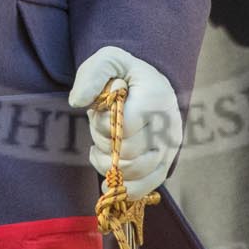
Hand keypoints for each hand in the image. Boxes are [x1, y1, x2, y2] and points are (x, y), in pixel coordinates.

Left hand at [69, 46, 181, 199]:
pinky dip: (123, 188)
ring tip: (103, 147)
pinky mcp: (165, 165)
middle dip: (104, 142)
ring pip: (134, 172)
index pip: (124, 126)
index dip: (103, 124)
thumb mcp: (108, 60)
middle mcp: (169, 126)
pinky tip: (109, 177)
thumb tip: (78, 102)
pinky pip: (145, 188)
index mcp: (157, 98)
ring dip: (109, 164)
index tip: (99, 110)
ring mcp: (169, 149)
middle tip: (100, 128)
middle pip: (128, 152)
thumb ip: (93, 74)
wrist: (149, 85)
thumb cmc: (125, 74)